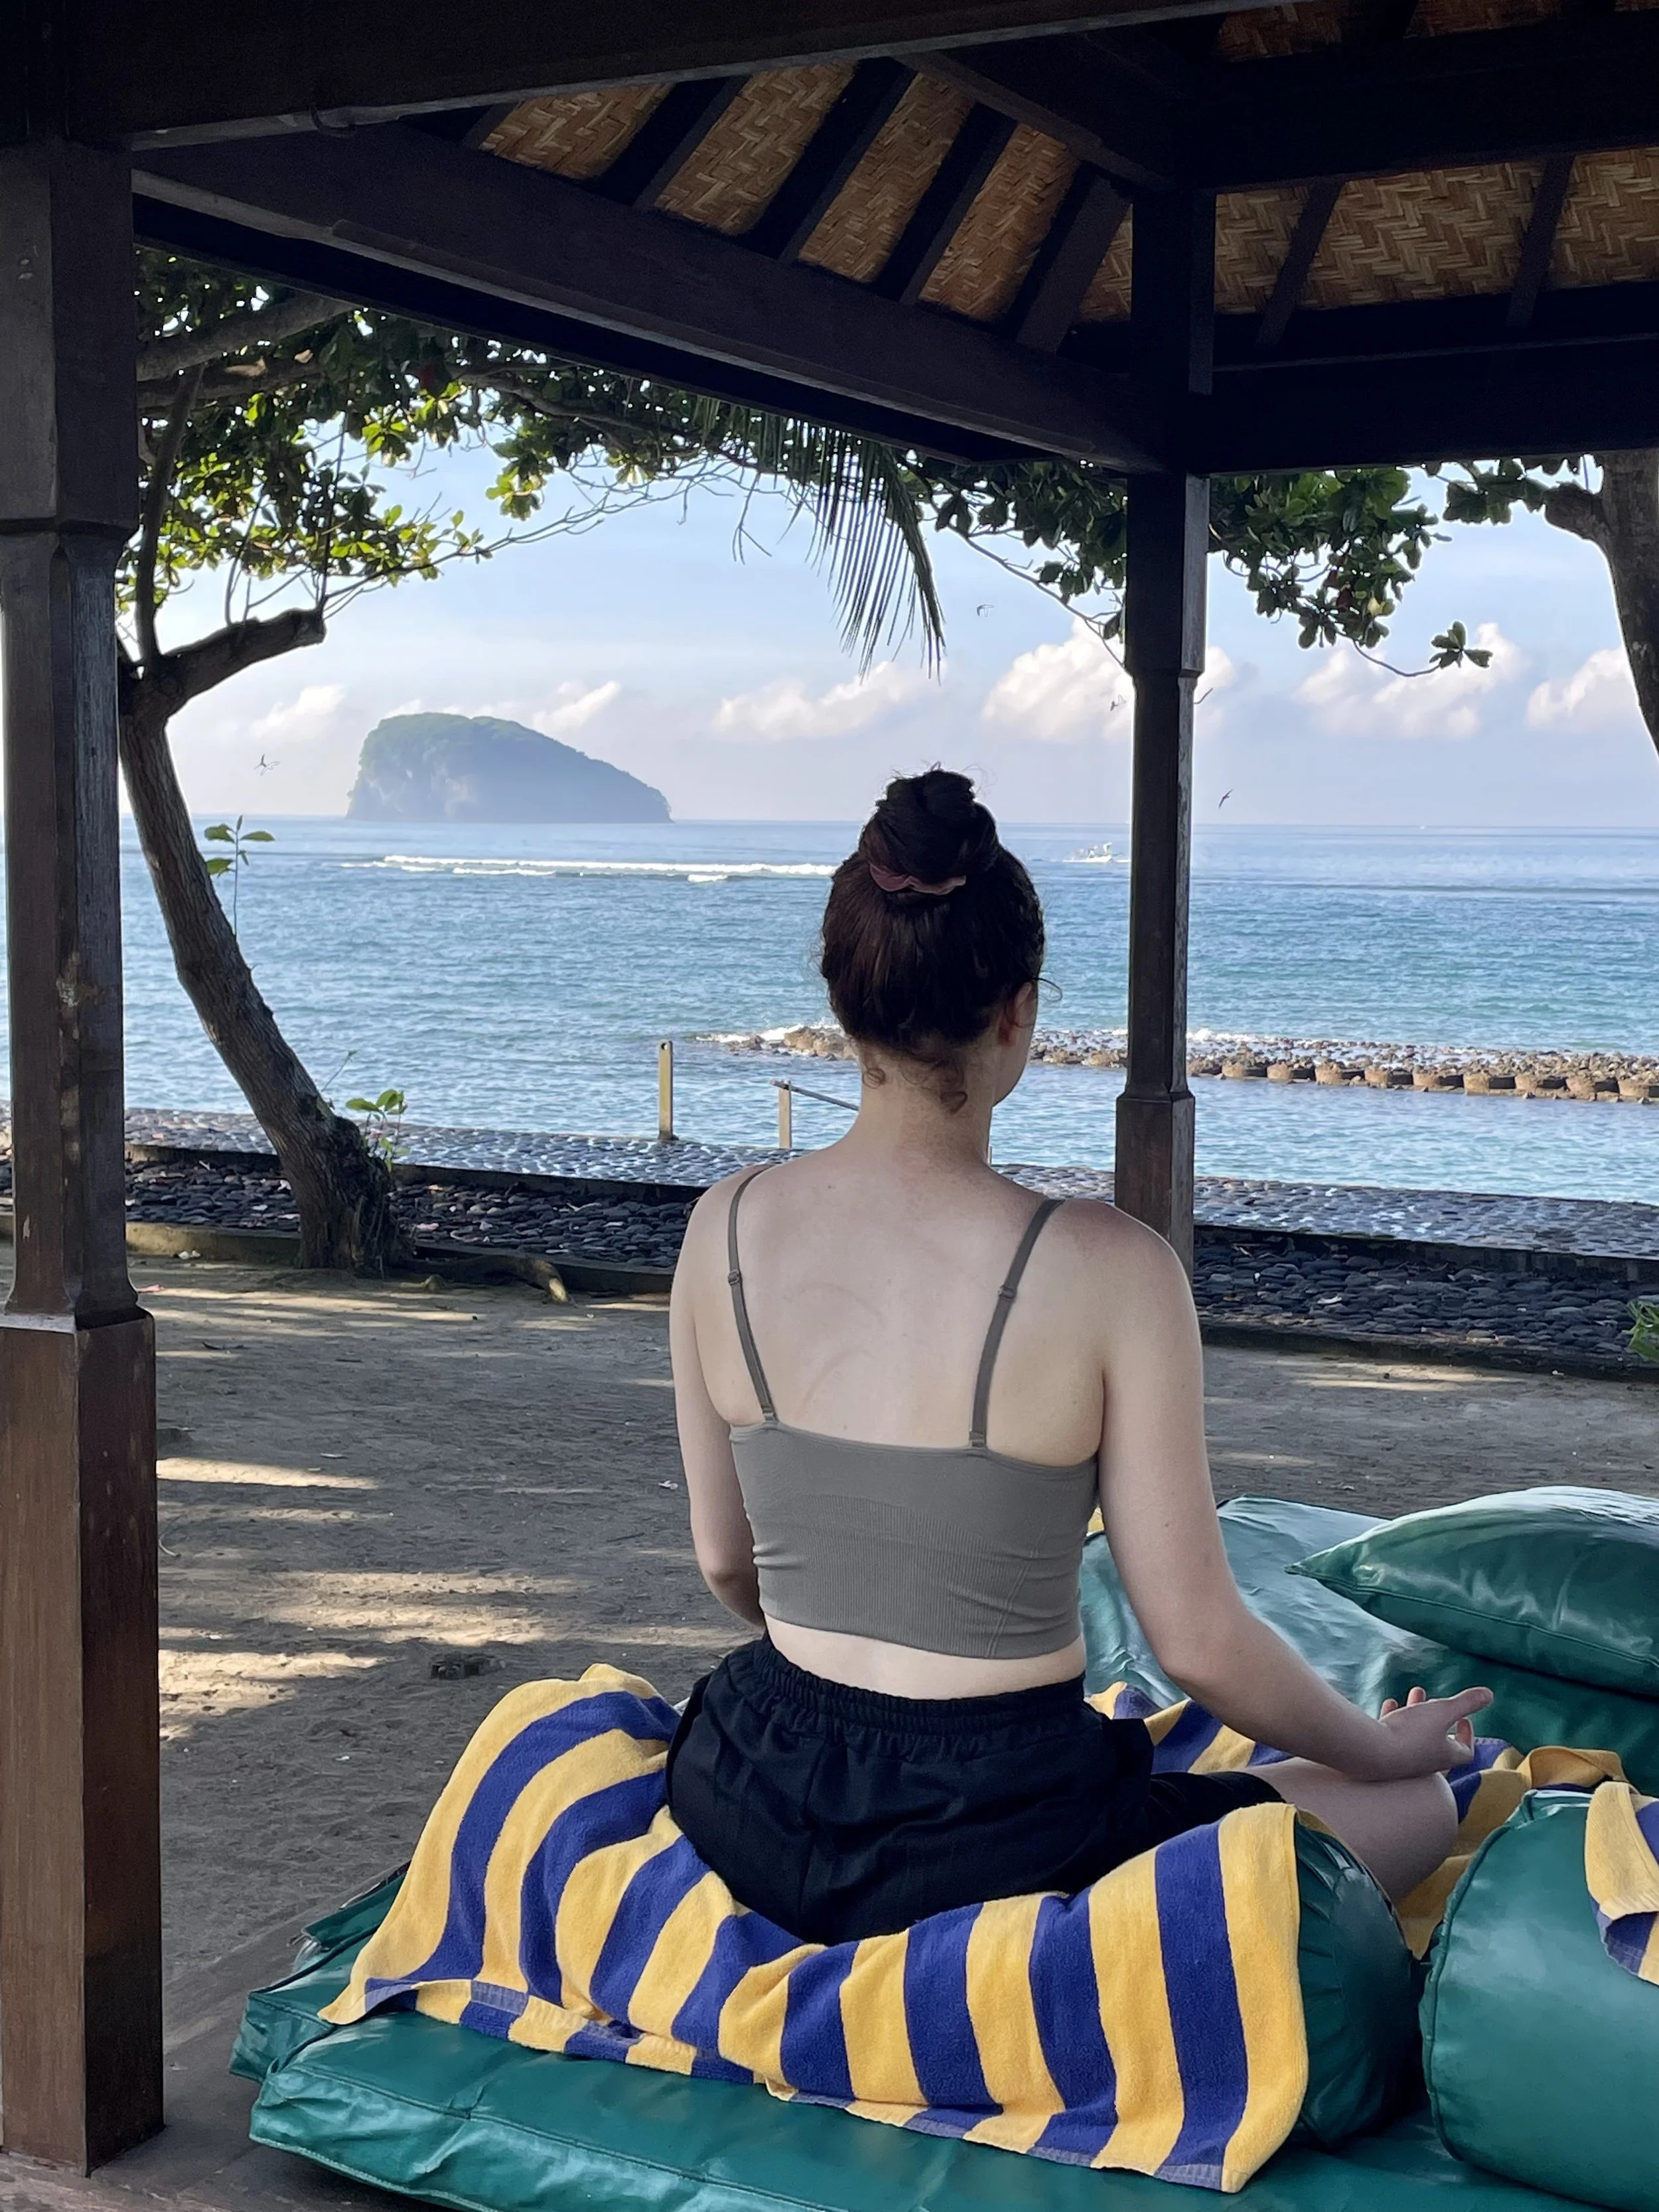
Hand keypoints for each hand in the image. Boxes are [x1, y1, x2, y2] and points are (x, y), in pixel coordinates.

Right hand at [1375, 1684, 1492, 1776]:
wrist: (1372, 1752)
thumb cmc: (1412, 1733)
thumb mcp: (1443, 1711)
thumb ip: (1465, 1703)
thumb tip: (1489, 1694)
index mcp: (1445, 1755)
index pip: (1465, 1751)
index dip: (1468, 1734)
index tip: (1465, 1718)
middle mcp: (1426, 1761)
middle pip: (1439, 1741)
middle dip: (1439, 1717)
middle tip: (1438, 1702)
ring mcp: (1404, 1759)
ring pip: (1416, 1735)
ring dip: (1417, 1714)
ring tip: (1415, 1694)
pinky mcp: (1385, 1754)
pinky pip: (1394, 1734)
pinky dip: (1395, 1717)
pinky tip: (1390, 1703)